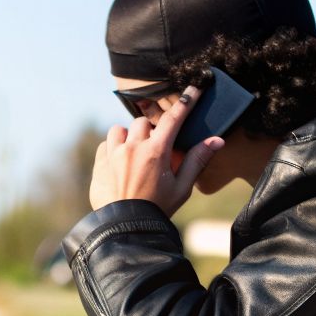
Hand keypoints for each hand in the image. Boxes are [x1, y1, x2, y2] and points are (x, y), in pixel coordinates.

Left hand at [88, 86, 224, 214]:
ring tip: (134, 155)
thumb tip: (217, 140)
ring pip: (120, 129)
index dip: (187, 100)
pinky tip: (120, 164)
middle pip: (143, 123)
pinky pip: (106, 144)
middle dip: (151, 132)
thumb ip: (197, 160)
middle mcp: (132, 148)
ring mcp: (113, 155)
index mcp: (156, 152)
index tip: (196, 87)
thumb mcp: (182, 187)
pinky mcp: (99, 164)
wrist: (125, 229)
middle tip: (156, 150)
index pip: (174, 117)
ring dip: (129, 137)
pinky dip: (113, 149)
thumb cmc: (157, 209)